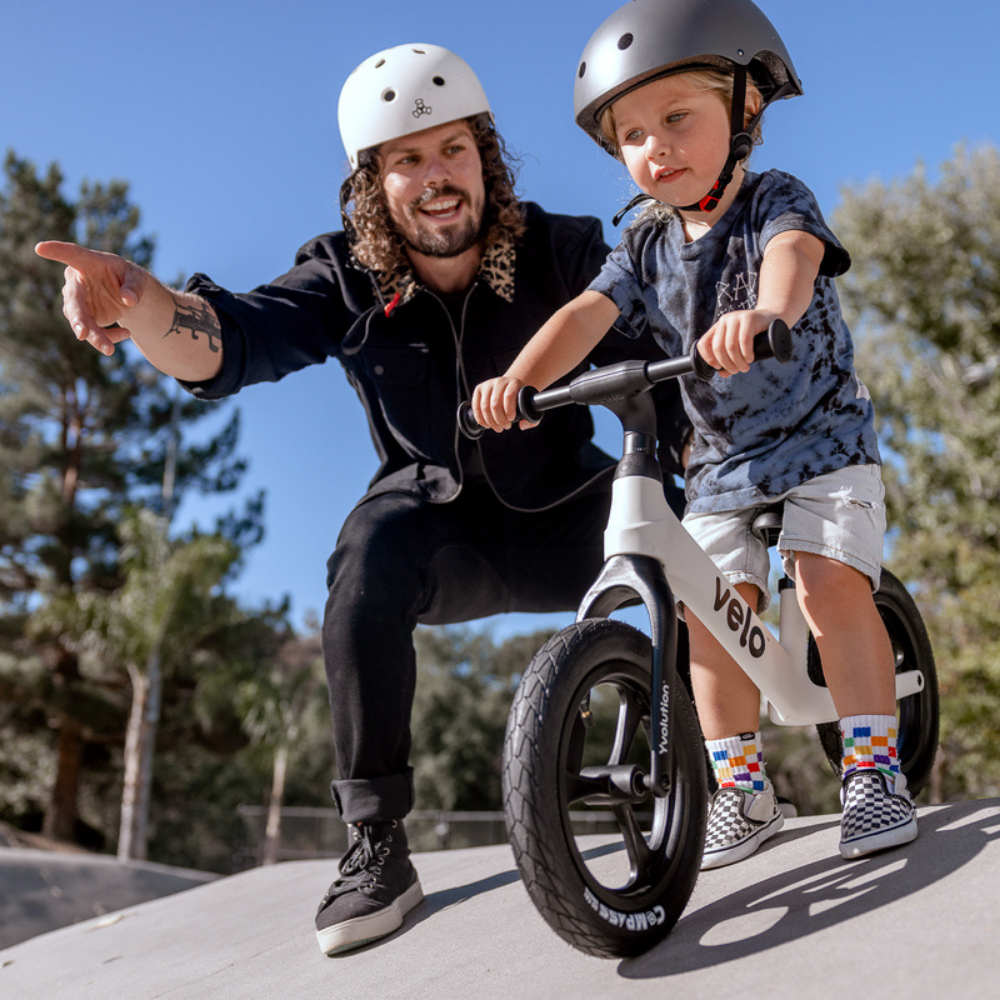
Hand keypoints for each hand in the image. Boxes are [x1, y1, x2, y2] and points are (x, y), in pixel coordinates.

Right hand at [35, 241, 148, 355]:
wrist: (128, 296)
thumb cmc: (130, 279)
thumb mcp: (138, 280)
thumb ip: (134, 288)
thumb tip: (128, 300)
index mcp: (89, 262)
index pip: (72, 254)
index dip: (57, 251)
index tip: (40, 247)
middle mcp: (77, 281)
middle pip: (74, 300)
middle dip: (77, 318)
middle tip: (82, 333)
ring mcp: (77, 301)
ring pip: (80, 321)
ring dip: (95, 336)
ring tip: (109, 349)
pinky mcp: (83, 317)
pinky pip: (92, 332)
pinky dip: (107, 337)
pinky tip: (126, 333)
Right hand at [472, 375, 533, 432]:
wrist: (510, 388)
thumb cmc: (520, 400)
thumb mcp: (529, 407)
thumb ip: (532, 420)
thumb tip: (522, 425)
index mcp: (514, 383)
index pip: (508, 396)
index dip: (509, 410)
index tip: (512, 419)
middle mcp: (499, 381)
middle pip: (495, 404)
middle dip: (500, 420)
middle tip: (506, 427)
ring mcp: (488, 384)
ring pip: (484, 407)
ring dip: (491, 422)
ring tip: (498, 427)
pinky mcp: (479, 389)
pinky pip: (476, 407)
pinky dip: (480, 419)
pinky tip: (487, 425)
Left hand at [696, 310, 778, 377]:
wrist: (772, 319)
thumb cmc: (755, 336)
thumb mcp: (739, 347)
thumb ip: (729, 360)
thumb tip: (722, 374)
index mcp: (717, 328)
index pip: (703, 343)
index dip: (708, 358)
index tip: (718, 367)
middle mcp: (724, 321)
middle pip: (718, 348)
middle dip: (727, 364)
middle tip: (736, 371)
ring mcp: (736, 318)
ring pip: (730, 346)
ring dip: (737, 361)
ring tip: (745, 367)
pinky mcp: (749, 317)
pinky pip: (744, 339)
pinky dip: (746, 353)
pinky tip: (749, 359)